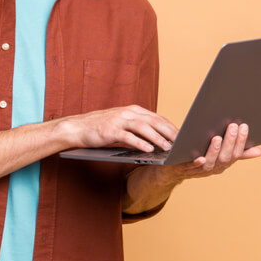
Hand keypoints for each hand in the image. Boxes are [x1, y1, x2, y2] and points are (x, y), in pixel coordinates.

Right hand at [59, 105, 177, 151]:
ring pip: (143, 127)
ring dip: (157, 137)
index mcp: (133, 111)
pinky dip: (140, 143)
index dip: (171, 126)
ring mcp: (119, 120)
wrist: (77, 128)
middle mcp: (128, 113)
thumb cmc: (101, 129)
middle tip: (182, 142)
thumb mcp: (122, 125)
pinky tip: (149, 150)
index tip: (183, 136)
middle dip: (169, 131)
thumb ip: (138, 130)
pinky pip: (128, 137)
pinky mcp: (110, 130)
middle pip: (154, 120)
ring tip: (168, 147)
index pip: (157, 117)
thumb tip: (157, 140)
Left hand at [164, 122, 260, 180]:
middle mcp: (213, 169)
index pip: (236, 154)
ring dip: (214, 151)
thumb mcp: (220, 153)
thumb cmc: (200, 156)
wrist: (173, 169)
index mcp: (223, 163)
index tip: (244, 126)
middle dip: (230, 142)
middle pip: (225, 158)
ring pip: (210, 163)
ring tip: (217, 137)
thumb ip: (238, 152)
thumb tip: (260, 151)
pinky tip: (200, 157)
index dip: (240, 141)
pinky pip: (191, 168)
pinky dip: (197, 163)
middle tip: (232, 126)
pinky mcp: (184, 169)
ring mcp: (199, 170)